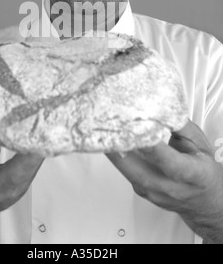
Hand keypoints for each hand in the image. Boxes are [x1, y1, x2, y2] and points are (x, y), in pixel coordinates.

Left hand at [107, 120, 222, 242]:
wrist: (204, 200)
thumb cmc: (203, 171)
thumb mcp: (199, 144)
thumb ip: (181, 127)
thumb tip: (162, 108)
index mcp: (192, 174)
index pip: (169, 162)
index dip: (152, 147)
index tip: (138, 129)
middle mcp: (171, 188)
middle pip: (140, 172)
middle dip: (121, 150)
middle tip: (109, 129)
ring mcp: (153, 192)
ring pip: (128, 173)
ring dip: (114, 152)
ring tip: (104, 132)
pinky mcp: (141, 191)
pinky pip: (126, 173)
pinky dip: (118, 157)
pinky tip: (111, 142)